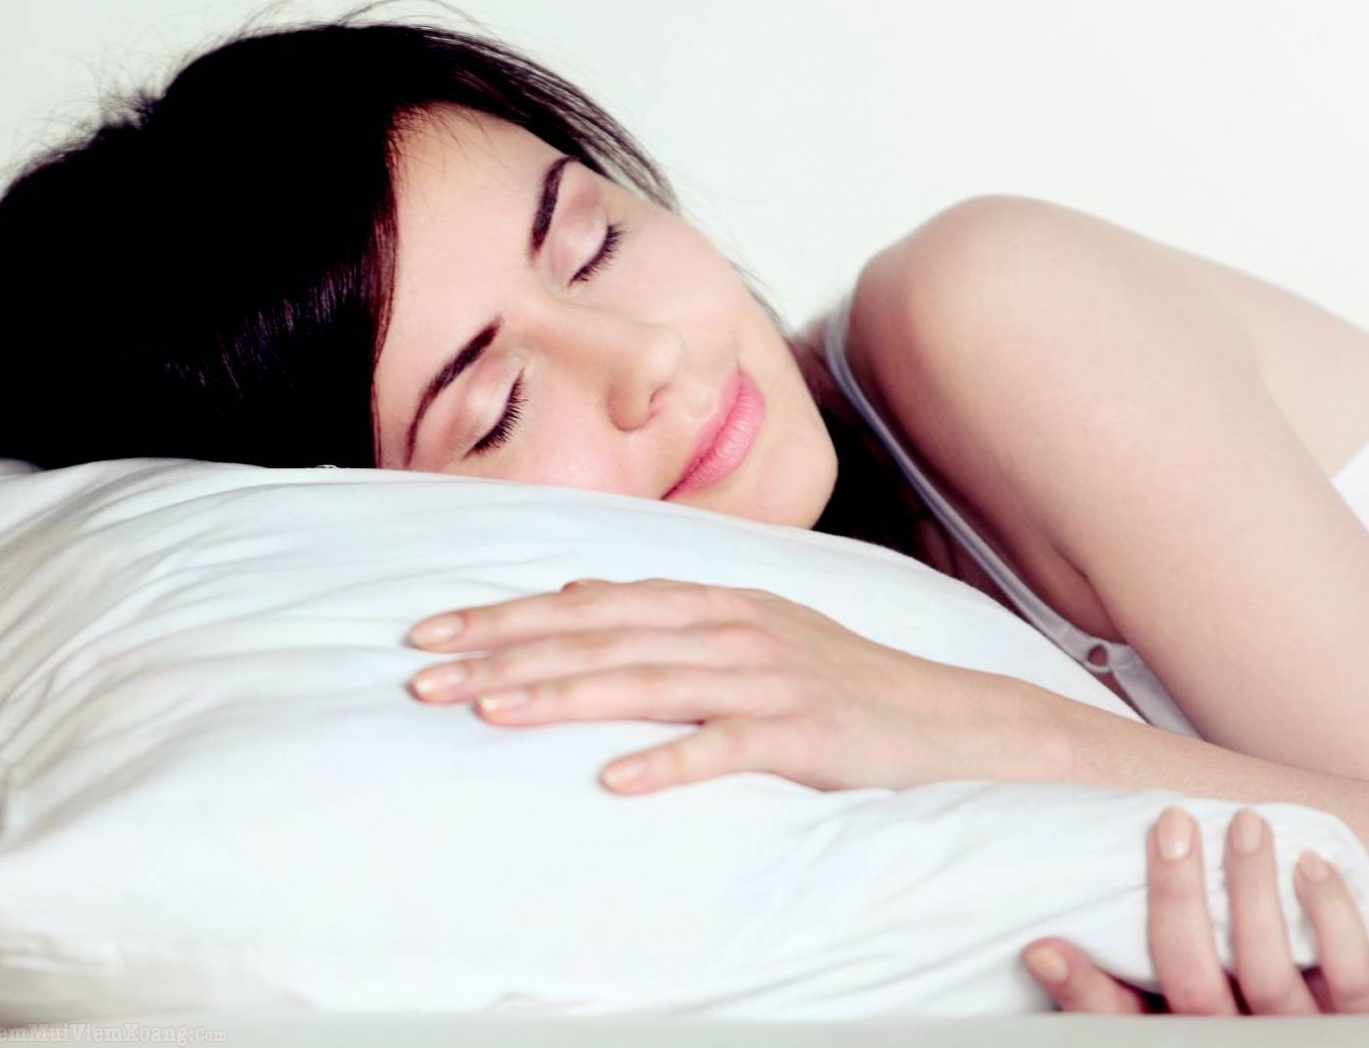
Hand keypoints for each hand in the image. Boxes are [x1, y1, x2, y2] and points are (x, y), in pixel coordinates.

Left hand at [404, 577, 1065, 794]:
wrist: (943, 716)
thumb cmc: (833, 675)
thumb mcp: (747, 626)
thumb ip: (663, 607)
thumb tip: (577, 589)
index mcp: (711, 598)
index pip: (588, 600)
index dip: (506, 614)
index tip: (432, 630)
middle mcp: (729, 626)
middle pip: (600, 633)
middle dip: (506, 652)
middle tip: (425, 677)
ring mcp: (765, 676)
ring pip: (646, 679)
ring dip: (563, 694)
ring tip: (488, 711)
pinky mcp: (802, 731)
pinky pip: (726, 746)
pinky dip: (670, 761)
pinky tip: (615, 780)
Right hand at [1021, 806, 1368, 1014]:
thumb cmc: (1267, 995)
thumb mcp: (1207, 982)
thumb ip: (1155, 948)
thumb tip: (1070, 893)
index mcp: (1180, 1028)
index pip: (1115, 1017)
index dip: (1079, 987)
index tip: (1043, 945)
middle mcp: (1230, 1037)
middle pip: (1189, 984)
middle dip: (1177, 901)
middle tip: (1173, 826)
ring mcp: (1299, 1036)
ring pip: (1265, 975)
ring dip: (1252, 891)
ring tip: (1248, 824)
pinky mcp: (1365, 1023)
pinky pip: (1348, 972)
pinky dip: (1330, 913)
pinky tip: (1311, 864)